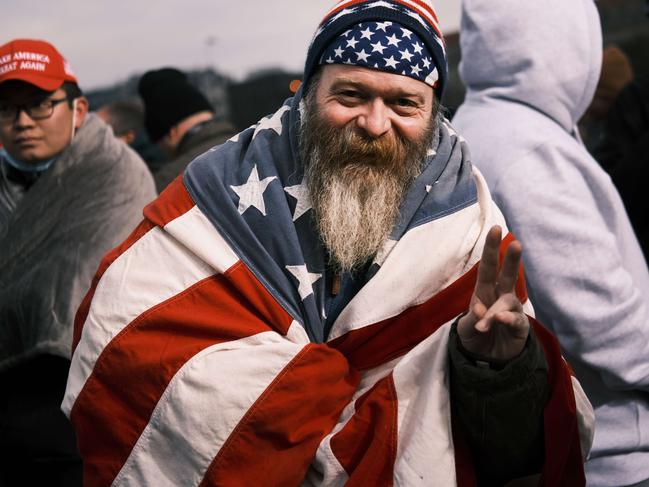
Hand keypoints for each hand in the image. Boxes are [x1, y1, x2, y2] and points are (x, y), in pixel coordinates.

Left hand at [457, 226, 529, 360]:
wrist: (486, 361)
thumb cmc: (475, 336)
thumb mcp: (465, 328)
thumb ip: (471, 319)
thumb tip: (479, 309)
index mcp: (484, 290)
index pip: (488, 266)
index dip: (491, 248)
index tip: (496, 228)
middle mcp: (501, 296)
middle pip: (508, 274)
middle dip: (511, 260)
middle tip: (516, 244)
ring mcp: (512, 310)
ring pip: (509, 301)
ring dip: (495, 312)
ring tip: (484, 324)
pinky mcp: (520, 326)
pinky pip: (515, 319)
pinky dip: (506, 319)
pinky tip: (498, 320)